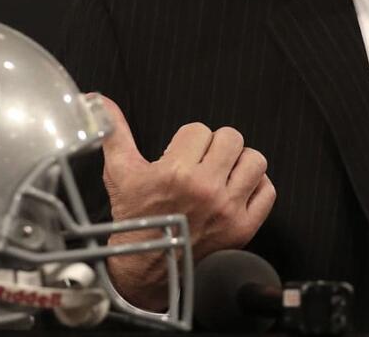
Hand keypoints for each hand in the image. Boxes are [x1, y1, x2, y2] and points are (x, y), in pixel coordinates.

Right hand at [94, 95, 276, 309]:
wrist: (146, 267)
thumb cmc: (135, 220)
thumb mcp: (120, 173)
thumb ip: (115, 132)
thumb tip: (100, 101)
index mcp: (176, 173)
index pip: (199, 129)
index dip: (188, 140)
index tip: (179, 156)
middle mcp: (205, 189)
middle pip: (231, 138)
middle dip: (215, 146)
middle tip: (202, 162)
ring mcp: (228, 209)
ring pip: (254, 161)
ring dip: (239, 163)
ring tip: (222, 173)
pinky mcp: (244, 227)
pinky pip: (267, 192)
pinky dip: (256, 188)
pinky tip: (236, 191)